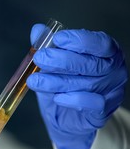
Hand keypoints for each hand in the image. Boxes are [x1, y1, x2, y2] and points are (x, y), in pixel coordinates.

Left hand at [27, 24, 127, 148]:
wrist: (67, 118)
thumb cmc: (64, 85)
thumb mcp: (53, 64)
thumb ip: (47, 45)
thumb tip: (37, 30)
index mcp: (106, 52)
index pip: (99, 43)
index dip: (79, 40)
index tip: (57, 39)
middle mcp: (114, 70)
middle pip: (91, 63)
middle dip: (62, 60)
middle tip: (40, 59)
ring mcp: (112, 91)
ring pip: (87, 84)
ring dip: (57, 81)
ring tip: (35, 81)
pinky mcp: (104, 111)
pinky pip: (92, 103)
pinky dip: (73, 99)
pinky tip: (57, 97)